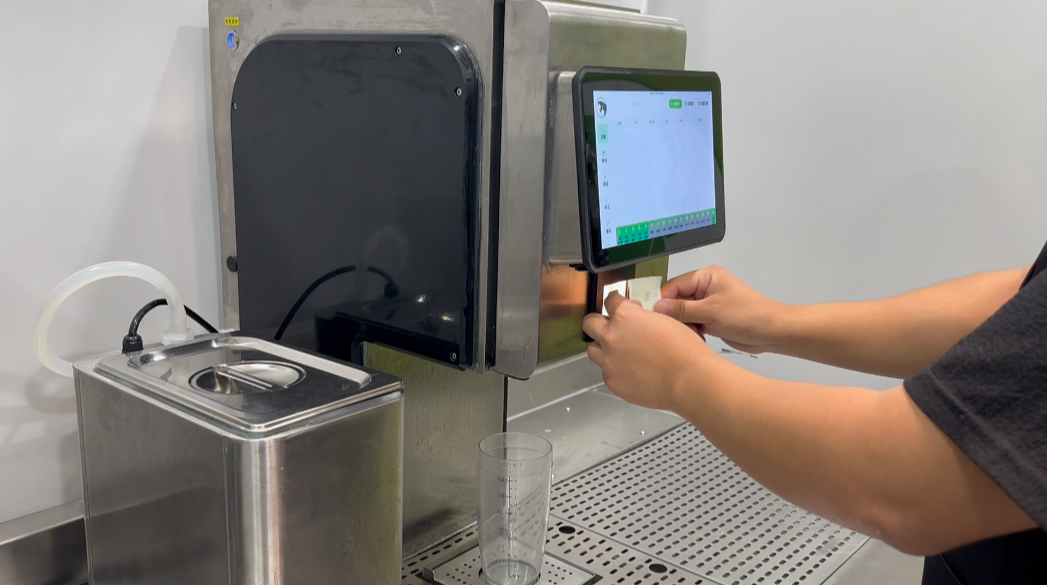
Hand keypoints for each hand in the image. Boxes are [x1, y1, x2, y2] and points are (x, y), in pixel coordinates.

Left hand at [583, 292, 714, 410]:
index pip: (610, 301)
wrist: (689, 379)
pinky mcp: (612, 382)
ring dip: (603, 348)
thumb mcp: (665, 320)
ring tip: (618, 352)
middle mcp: (612, 337)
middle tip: (607, 326)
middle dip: (598, 322)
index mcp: (625, 317)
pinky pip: (606, 373)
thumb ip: (643, 317)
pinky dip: (615, 370)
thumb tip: (637, 317)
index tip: (616, 305)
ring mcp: (609, 362)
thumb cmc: (684, 351)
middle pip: (590, 324)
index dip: (615, 302)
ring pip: (593, 350)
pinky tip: (631, 371)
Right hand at [655, 266, 786, 353]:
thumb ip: (682, 309)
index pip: (674, 285)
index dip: (664, 301)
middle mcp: (706, 288)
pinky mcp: (712, 318)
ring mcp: (709, 303)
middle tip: (676, 329)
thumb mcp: (711, 311)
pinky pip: (693, 323)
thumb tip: (658, 307)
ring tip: (692, 334)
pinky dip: (692, 331)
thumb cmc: (749, 315)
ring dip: (685, 325)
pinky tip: (698, 338)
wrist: (772, 332)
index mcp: (706, 277)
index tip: (657, 317)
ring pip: (684, 314)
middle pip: (677, 300)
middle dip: (675, 315)